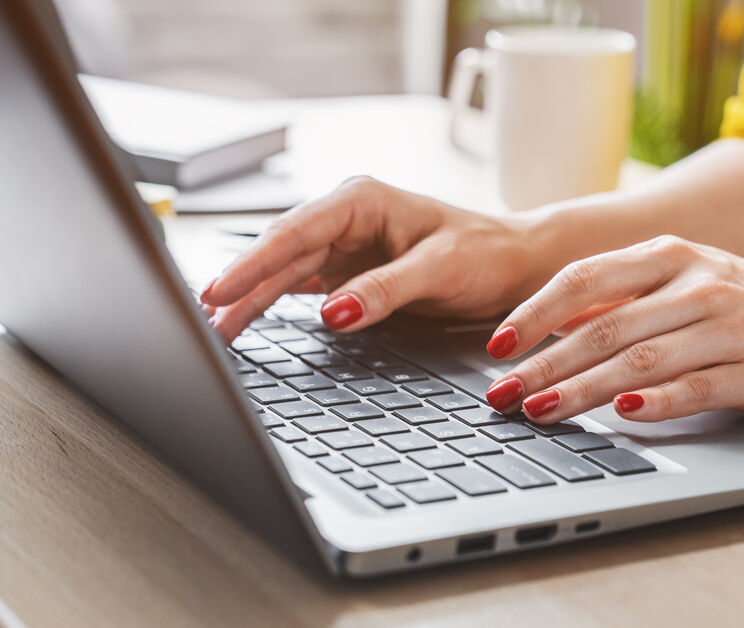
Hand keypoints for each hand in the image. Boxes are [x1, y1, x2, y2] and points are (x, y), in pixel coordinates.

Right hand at [201, 176, 546, 341]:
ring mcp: (344, 246)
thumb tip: (334, 312)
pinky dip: (272, 305)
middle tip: (204, 319)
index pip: (295, 232)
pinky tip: (244, 321)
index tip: (220, 289)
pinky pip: (299, 287)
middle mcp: (346, 219)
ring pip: (283, 273)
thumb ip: (386, 290)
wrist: (514, 266)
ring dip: (249, 299)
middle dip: (240, 284)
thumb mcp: (439, 270)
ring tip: (216, 329)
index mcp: (362, 201)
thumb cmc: (486, 254)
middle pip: (279, 253)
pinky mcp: (348, 272)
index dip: (253, 262)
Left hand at [482, 235, 743, 422]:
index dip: (534, 312)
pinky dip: (656, 402)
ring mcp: (728, 325)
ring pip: (641, 359)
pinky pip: (697, 386)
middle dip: (544, 363)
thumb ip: (626, 297)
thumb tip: (551, 327)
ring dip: (583, 389)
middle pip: (604, 326)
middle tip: (502, 395)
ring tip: (541, 410)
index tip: (497, 347)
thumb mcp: (687, 280)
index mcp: (670, 255)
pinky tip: (622, 416)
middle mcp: (696, 284)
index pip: (585, 277)